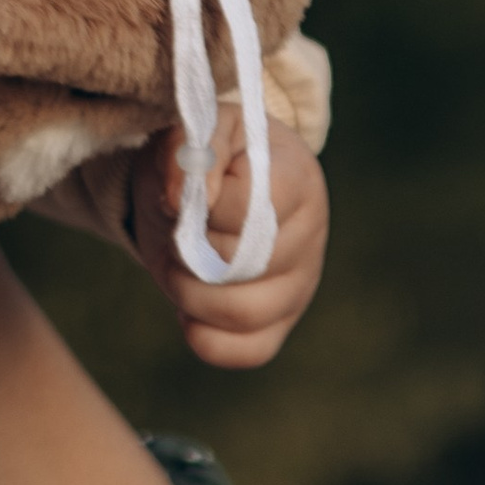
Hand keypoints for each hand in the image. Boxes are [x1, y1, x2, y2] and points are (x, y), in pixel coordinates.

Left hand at [133, 112, 328, 368]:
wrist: (214, 186)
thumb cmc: (208, 158)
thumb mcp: (194, 133)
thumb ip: (186, 151)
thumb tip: (181, 198)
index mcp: (296, 178)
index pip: (249, 207)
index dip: (202, 203)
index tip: (187, 190)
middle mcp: (311, 236)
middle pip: (244, 264)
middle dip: (188, 250)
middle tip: (173, 231)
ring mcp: (300, 285)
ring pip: (244, 313)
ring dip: (189, 294)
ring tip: (176, 266)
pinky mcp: (280, 324)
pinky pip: (247, 351)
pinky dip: (205, 337)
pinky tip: (188, 308)